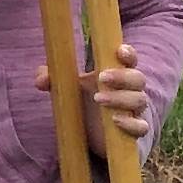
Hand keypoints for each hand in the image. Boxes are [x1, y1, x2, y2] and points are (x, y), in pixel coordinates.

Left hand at [34, 42, 150, 154]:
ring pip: (140, 100)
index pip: (129, 58)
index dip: (128, 53)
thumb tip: (40, 80)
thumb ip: (52, 79)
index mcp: (116, 72)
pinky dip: (132, 123)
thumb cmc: (84, 99)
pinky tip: (115, 121)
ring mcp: (134, 110)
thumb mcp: (68, 87)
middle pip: (138, 78)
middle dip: (123, 76)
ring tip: (99, 98)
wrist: (95, 131)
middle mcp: (130, 89)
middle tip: (102, 77)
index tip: (119, 51)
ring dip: (121, 98)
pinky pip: (142, 127)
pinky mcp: (134, 131)